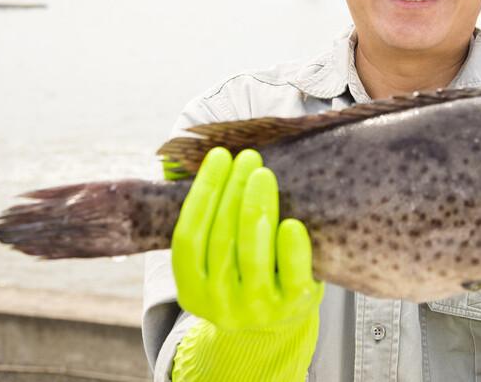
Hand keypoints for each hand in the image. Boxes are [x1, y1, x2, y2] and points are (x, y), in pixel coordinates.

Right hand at [170, 147, 322, 380]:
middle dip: (233, 191)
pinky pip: (291, 274)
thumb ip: (212, 224)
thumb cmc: (245, 274)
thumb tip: (217, 159)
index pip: (188, 236)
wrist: (277, 324)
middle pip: (221, 239)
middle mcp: (217, 304)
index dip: (202, 194)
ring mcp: (255, 309)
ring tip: (263, 175)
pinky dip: (291, 247)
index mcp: (191, 289)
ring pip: (252, 255)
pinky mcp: (291, 308)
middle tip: (247, 158)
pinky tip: (292, 222)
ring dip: (256, 209)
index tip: (219, 156)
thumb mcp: (217, 260)